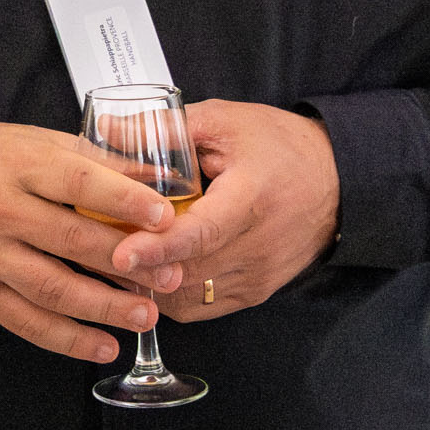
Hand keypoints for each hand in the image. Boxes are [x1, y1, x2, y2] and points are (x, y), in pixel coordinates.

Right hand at [0, 122, 189, 362]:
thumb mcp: (30, 141)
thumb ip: (91, 157)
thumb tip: (156, 174)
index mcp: (16, 164)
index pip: (78, 181)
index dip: (124, 199)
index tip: (164, 217)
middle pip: (71, 239)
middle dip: (128, 262)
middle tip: (170, 276)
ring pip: (52, 288)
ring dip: (104, 307)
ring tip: (145, 316)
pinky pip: (26, 321)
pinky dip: (68, 339)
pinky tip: (103, 345)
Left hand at [107, 99, 338, 320]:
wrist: (337, 180)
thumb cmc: (279, 145)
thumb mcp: (225, 122)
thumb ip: (164, 128)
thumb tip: (105, 130)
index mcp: (251, 198)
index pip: (202, 232)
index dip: (159, 246)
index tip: (121, 253)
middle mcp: (257, 246)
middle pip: (188, 271)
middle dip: (138, 266)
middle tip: (92, 249)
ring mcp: (257, 276)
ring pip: (188, 296)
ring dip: (147, 284)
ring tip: (109, 260)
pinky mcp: (255, 292)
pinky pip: (200, 307)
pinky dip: (166, 295)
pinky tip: (143, 274)